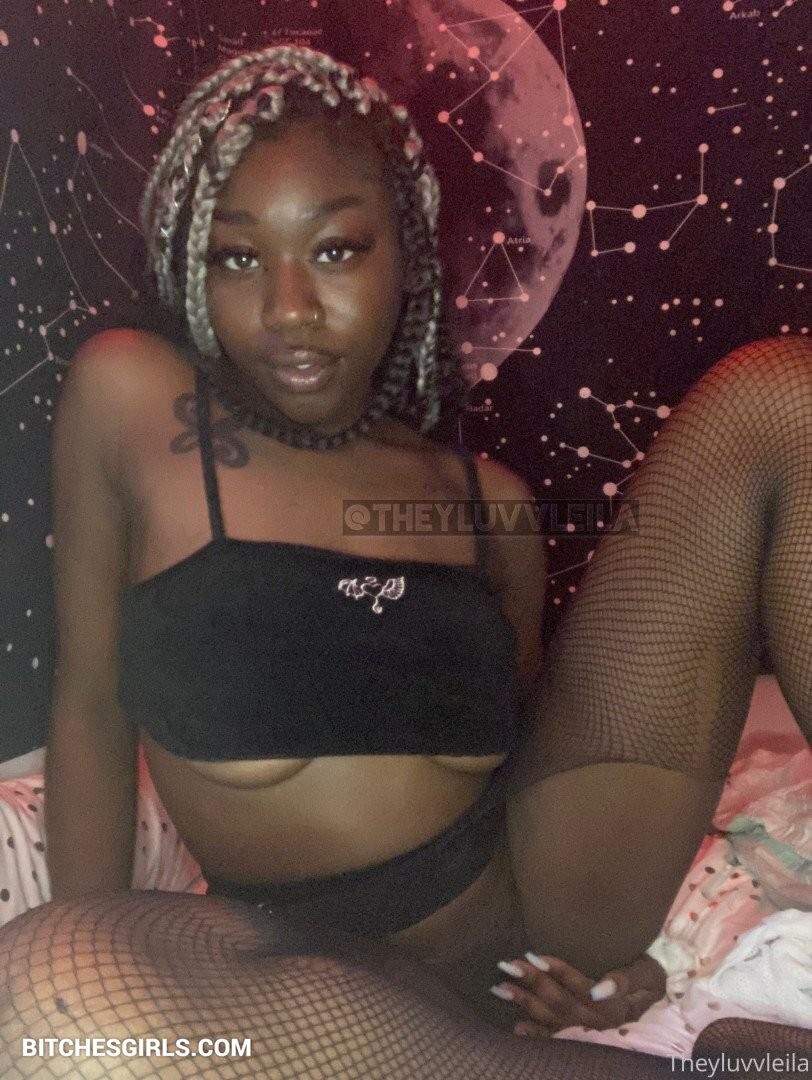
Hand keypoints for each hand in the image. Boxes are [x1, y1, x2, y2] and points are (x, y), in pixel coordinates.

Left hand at [489, 951, 665, 1037]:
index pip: (579, 986)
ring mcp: (587, 1032)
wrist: (658, 995)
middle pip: (560, 1002)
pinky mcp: (581, 1036)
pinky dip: (535, 1034)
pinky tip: (516, 1027)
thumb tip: (598, 988)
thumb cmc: (650, 977)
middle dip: (532, 983)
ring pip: (552, 1018)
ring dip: (525, 1003)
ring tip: (500, 988)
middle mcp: (597, 1023)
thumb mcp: (647, 976)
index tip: (532, 955)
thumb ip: (624, 981)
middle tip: (507, 964)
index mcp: (613, 1008)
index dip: (556, 971)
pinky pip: (556, 1039)